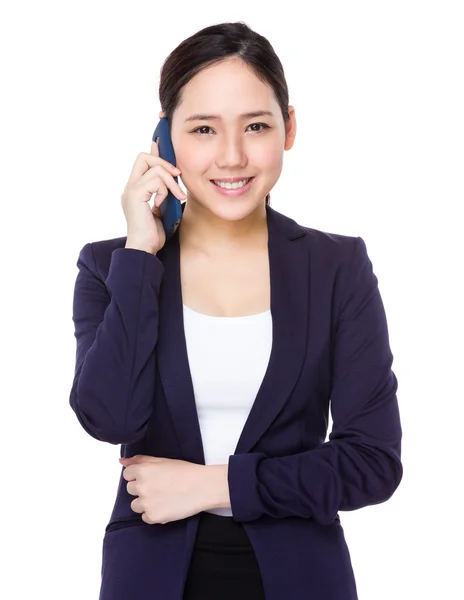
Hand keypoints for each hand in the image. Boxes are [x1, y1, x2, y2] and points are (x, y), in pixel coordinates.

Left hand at [120, 455, 211, 523]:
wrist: (202, 487)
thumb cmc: (185, 471)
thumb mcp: (162, 461)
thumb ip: (140, 460)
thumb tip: (121, 461)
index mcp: (143, 471)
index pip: (127, 474)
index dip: (139, 475)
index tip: (151, 476)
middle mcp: (141, 487)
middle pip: (130, 489)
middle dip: (141, 488)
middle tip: (159, 486)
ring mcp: (146, 503)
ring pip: (135, 505)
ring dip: (145, 502)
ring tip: (162, 497)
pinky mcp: (153, 517)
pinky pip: (145, 517)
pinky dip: (153, 513)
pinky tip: (165, 506)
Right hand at [121, 139, 186, 254]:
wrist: (144, 249)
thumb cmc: (153, 234)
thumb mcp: (162, 208)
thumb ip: (163, 192)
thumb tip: (172, 177)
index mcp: (134, 190)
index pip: (142, 162)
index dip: (155, 154)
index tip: (165, 153)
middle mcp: (129, 187)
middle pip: (143, 157)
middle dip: (163, 163)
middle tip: (177, 176)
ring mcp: (130, 190)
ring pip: (154, 169)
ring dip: (170, 181)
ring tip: (176, 197)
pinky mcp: (135, 195)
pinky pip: (155, 180)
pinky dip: (165, 190)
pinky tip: (164, 203)